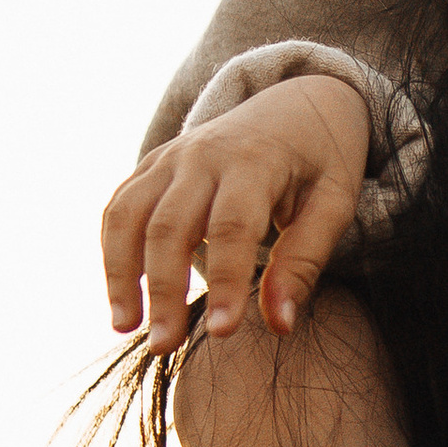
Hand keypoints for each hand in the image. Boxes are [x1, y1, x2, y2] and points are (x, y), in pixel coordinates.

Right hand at [102, 75, 373, 354]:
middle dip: (163, 289)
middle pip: (169, 225)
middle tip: (164, 347)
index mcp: (254, 160)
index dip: (227, 281)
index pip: (232, 226)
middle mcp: (203, 154)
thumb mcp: (334, 203)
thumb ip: (306, 261)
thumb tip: (279, 324)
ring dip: (121, 273)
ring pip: (128, 214)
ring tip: (126, 328)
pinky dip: (113, 252)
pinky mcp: (153, 165)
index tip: (223, 333)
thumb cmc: (322, 160)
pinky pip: (120, 207)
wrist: (297, 100)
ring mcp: (171, 157)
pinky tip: (123, 298)